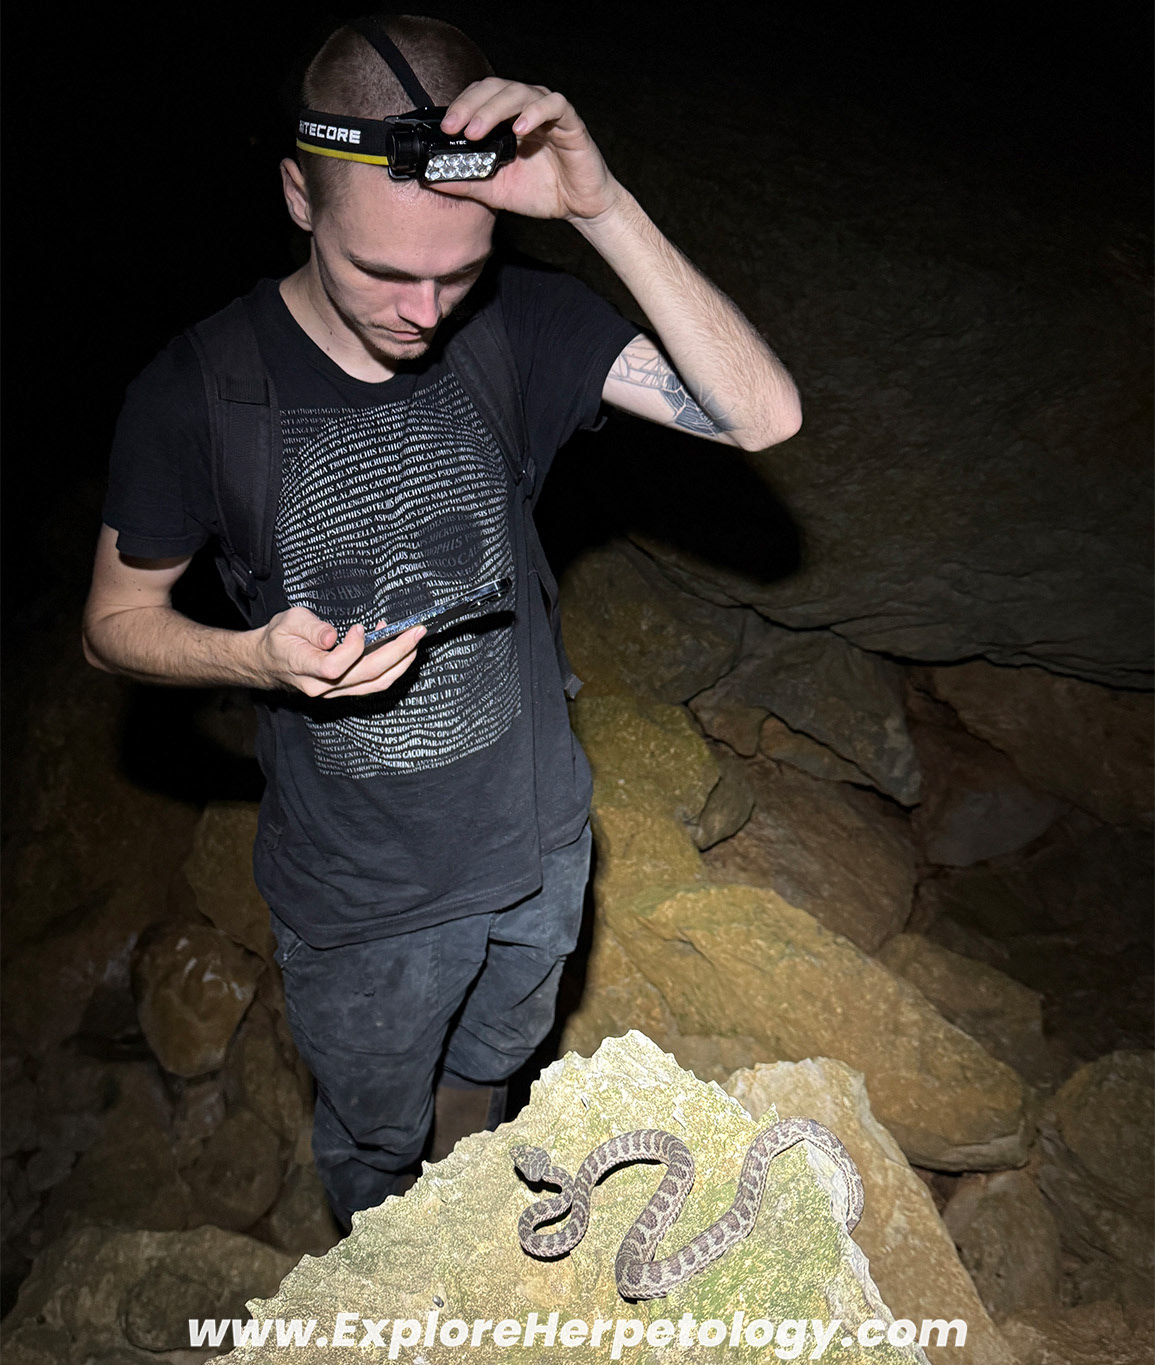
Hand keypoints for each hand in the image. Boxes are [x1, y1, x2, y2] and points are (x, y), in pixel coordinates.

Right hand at [256, 606, 424, 697]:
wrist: (268, 661)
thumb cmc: (279, 639)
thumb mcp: (289, 622)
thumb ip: (311, 628)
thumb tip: (331, 637)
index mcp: (305, 667)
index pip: (335, 666)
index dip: (353, 649)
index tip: (361, 628)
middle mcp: (322, 686)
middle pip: (367, 675)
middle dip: (397, 652)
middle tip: (415, 632)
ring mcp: (335, 691)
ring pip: (375, 684)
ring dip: (400, 663)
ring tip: (413, 640)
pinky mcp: (344, 690)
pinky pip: (373, 684)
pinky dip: (390, 667)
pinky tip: (397, 648)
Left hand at [435, 78, 622, 221]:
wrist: (579, 208)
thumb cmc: (541, 192)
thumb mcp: (495, 191)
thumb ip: (467, 182)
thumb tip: (432, 179)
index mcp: (506, 120)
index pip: (479, 97)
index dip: (461, 107)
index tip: (446, 129)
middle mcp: (525, 109)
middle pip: (494, 88)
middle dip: (471, 105)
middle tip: (455, 127)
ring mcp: (548, 113)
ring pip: (519, 92)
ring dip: (494, 109)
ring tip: (478, 130)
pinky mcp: (571, 123)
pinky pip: (553, 105)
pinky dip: (534, 113)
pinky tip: (519, 129)